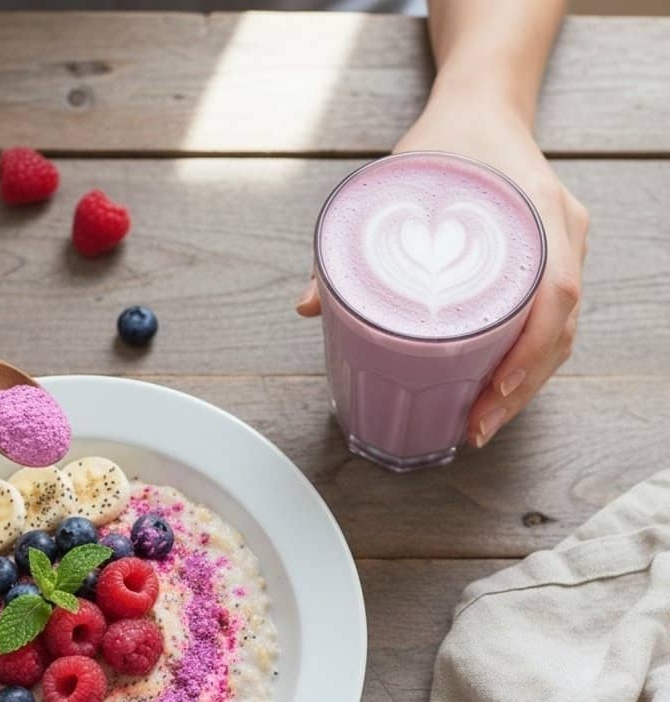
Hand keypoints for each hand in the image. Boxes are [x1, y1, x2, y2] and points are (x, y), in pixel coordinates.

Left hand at [296, 95, 588, 447]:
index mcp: (534, 208)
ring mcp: (563, 247)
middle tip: (476, 428)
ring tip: (480, 423)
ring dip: (524, 385)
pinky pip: (552, 322)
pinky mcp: (554, 261)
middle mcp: (561, 233)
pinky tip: (495, 393)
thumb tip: (305, 306)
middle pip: (560, 327)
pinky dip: (526, 362)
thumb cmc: (443, 144)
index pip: (554, 292)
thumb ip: (345, 243)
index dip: (528, 351)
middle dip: (520, 388)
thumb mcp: (392, 181)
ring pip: (560, 332)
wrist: (482, 106)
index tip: (493, 391)